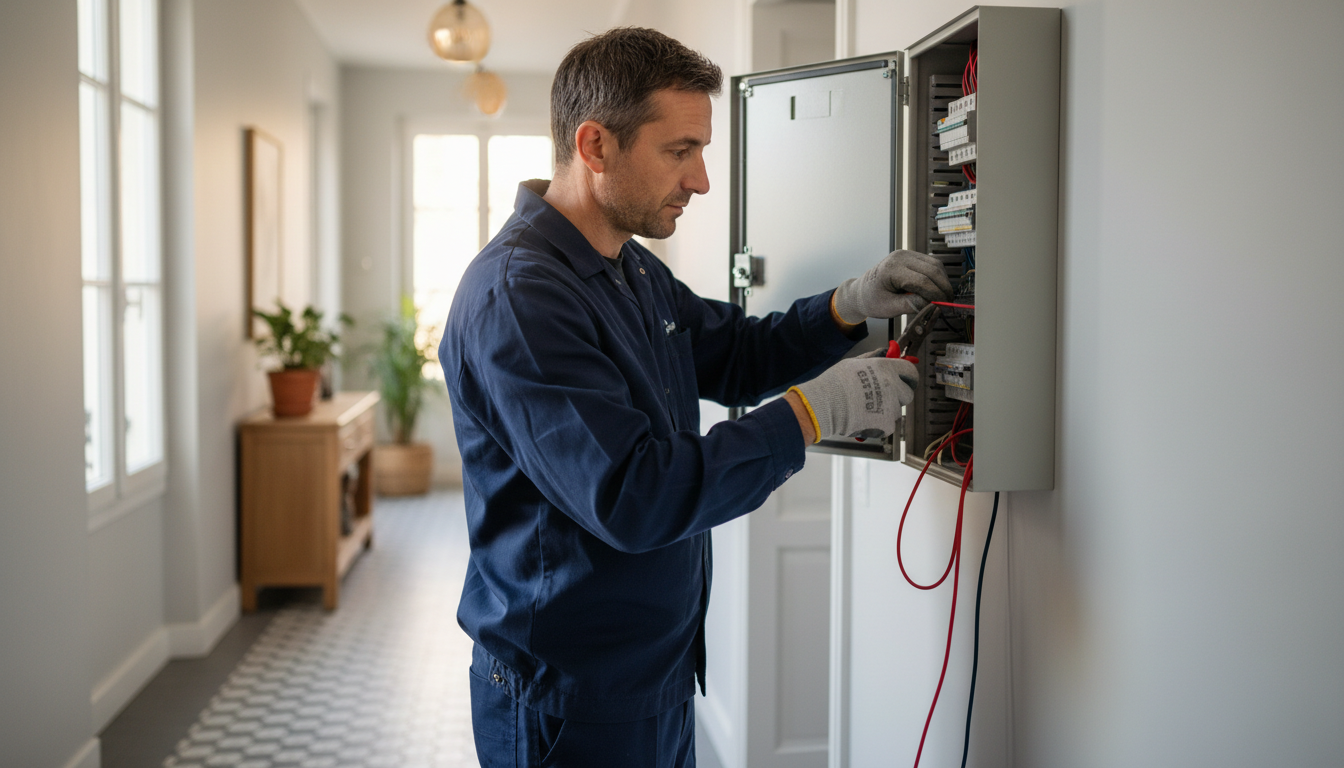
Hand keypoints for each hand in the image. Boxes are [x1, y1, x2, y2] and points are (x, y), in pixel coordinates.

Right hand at [788, 356, 917, 442]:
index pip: (911, 372)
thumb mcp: (855, 362)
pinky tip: (864, 418)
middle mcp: (893, 387)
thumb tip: (885, 352)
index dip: (909, 377)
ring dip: (887, 410)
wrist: (826, 405)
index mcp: (887, 369)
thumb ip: (874, 358)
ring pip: (896, 410)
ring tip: (866, 408)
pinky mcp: (886, 425)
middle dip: (898, 395)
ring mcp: (891, 407)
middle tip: (883, 396)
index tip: (905, 380)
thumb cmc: (836, 383)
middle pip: (907, 393)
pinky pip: (888, 424)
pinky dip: (879, 424)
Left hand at [832, 250, 953, 322]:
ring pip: (936, 265)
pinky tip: (937, 289)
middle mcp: (900, 257)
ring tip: (944, 298)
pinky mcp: (912, 257)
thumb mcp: (889, 308)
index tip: (943, 307)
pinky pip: (932, 264)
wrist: (862, 292)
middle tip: (949, 304)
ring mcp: (907, 254)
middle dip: (943, 288)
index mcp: (892, 268)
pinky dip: (938, 277)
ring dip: (943, 281)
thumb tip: (933, 305)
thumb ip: (911, 305)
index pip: (922, 280)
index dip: (936, 294)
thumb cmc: (871, 299)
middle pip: (933, 270)